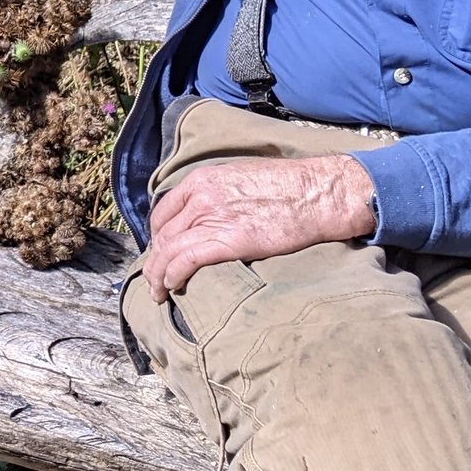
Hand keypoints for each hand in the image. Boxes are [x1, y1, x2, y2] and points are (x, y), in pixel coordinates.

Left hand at [143, 154, 375, 300]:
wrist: (315, 194)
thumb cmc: (287, 187)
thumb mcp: (241, 178)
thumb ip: (217, 194)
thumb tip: (208, 216)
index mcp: (202, 179)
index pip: (163, 211)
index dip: (157, 236)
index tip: (160, 252)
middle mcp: (201, 196)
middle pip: (163, 233)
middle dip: (155, 260)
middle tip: (155, 280)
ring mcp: (212, 217)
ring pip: (168, 249)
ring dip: (158, 275)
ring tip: (159, 293)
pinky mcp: (227, 240)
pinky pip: (185, 260)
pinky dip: (172, 275)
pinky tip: (173, 287)